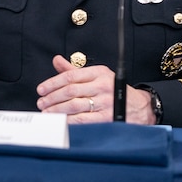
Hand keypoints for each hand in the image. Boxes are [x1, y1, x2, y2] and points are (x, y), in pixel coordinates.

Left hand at [35, 55, 155, 123]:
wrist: (140, 107)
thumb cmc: (114, 90)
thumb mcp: (97, 76)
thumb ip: (75, 71)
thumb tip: (56, 60)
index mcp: (99, 73)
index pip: (70, 76)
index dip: (52, 83)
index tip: (41, 89)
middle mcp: (103, 86)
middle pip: (70, 91)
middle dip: (52, 98)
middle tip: (41, 102)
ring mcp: (106, 102)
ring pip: (74, 105)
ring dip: (57, 109)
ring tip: (47, 112)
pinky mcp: (108, 118)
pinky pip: (83, 119)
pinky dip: (69, 120)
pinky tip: (60, 121)